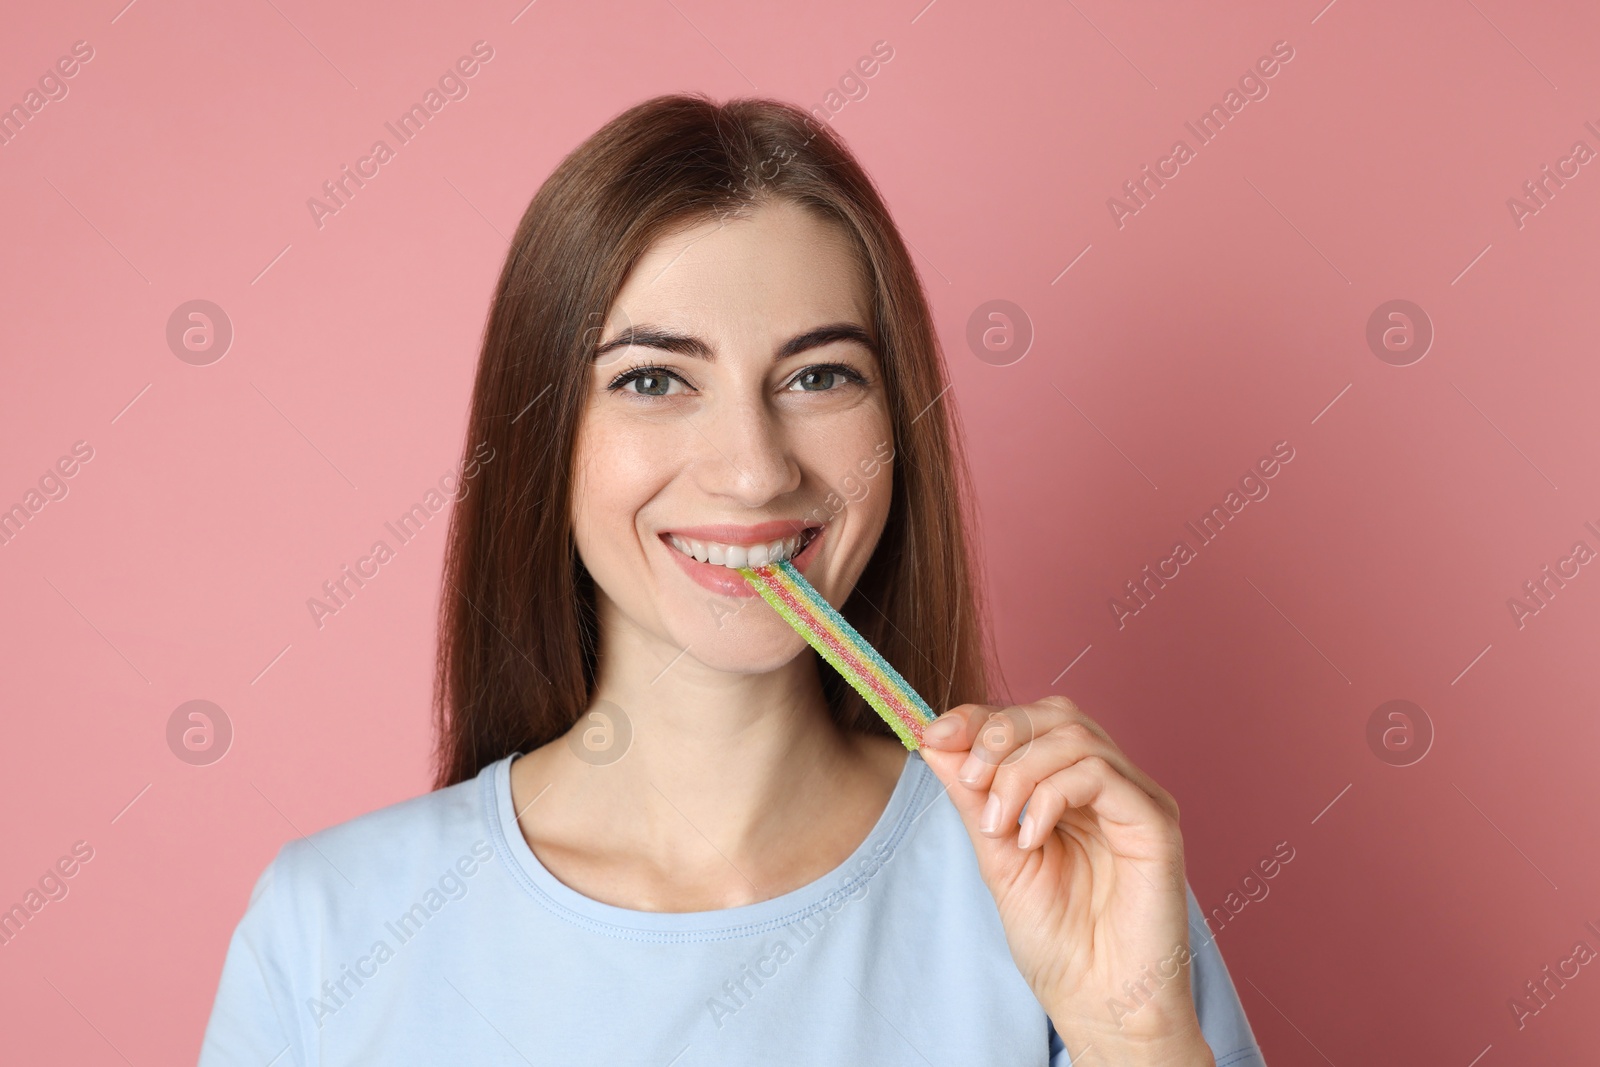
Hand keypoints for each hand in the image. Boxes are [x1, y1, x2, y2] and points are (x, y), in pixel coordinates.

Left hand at [919, 696, 1213, 1065]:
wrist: (1097, 1004)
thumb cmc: (1057, 941)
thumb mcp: (996, 856)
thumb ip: (972, 798)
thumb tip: (934, 740)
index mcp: (1073, 788)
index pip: (1029, 721)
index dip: (979, 718)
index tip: (933, 735)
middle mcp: (1109, 784)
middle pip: (1055, 714)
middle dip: (997, 735)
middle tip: (968, 781)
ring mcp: (1136, 798)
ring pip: (1075, 736)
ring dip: (1019, 771)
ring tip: (998, 825)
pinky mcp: (1156, 821)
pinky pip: (1101, 775)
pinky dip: (1053, 795)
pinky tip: (1031, 836)